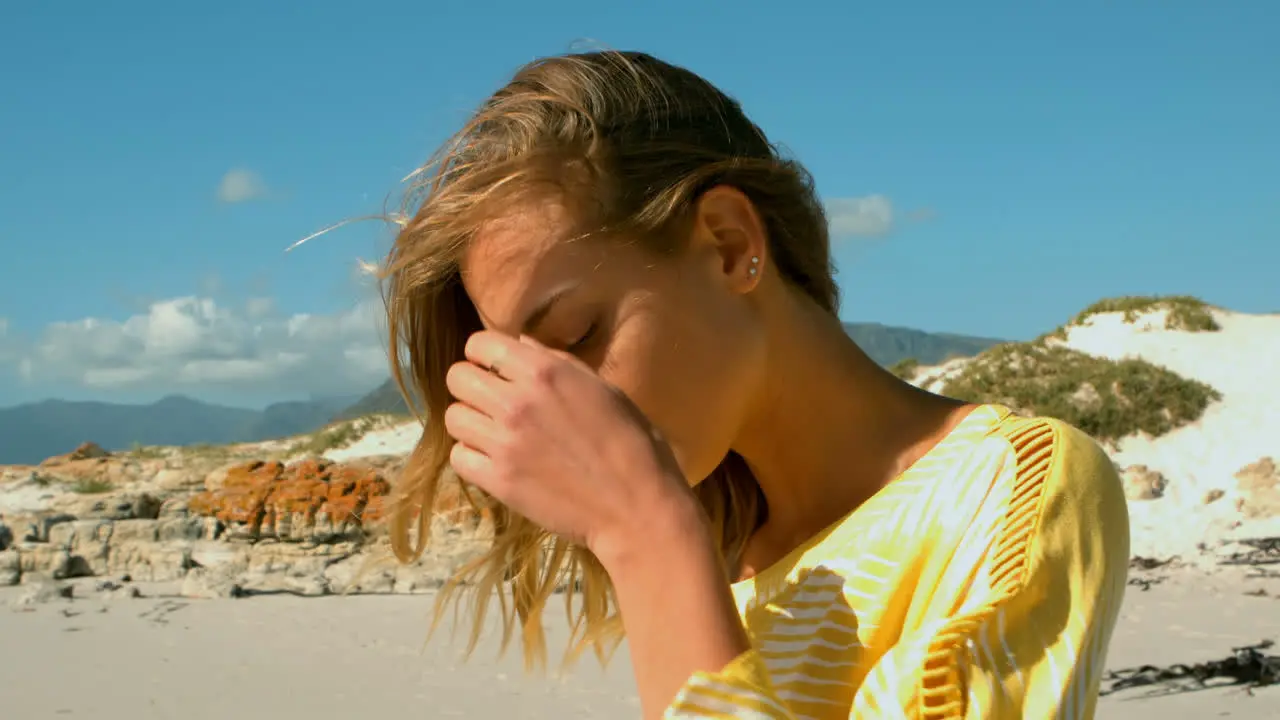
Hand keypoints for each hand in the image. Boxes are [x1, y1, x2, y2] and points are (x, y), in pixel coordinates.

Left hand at [443, 330, 699, 563]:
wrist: (636, 507)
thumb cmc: (633, 443)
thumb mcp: (603, 389)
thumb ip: (558, 363)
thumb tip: (521, 345)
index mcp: (544, 372)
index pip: (480, 344)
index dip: (484, 354)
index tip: (495, 369)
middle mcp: (516, 401)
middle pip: (457, 378)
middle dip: (471, 385)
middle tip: (492, 401)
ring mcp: (503, 443)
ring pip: (453, 417)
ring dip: (471, 422)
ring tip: (494, 433)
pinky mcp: (498, 480)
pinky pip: (459, 457)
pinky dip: (472, 457)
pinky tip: (495, 460)